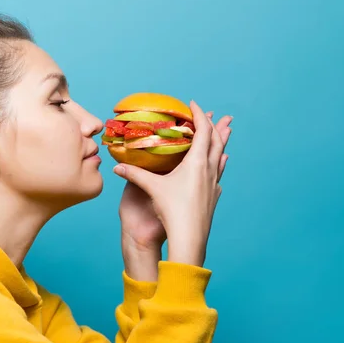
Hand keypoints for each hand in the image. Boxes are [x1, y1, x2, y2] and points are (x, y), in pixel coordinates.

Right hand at [114, 101, 232, 267]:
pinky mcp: (213, 195)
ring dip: (222, 142)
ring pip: (221, 155)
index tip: (193, 104)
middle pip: (217, 141)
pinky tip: (220, 162)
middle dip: (217, 125)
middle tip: (219, 115)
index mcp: (196, 163)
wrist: (189, 238)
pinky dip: (219, 161)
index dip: (199, 115)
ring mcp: (213, 183)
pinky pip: (219, 172)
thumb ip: (135, 175)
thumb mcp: (152, 189)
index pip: (202, 131)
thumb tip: (117, 167)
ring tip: (226, 132)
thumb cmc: (172, 211)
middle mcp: (208, 170)